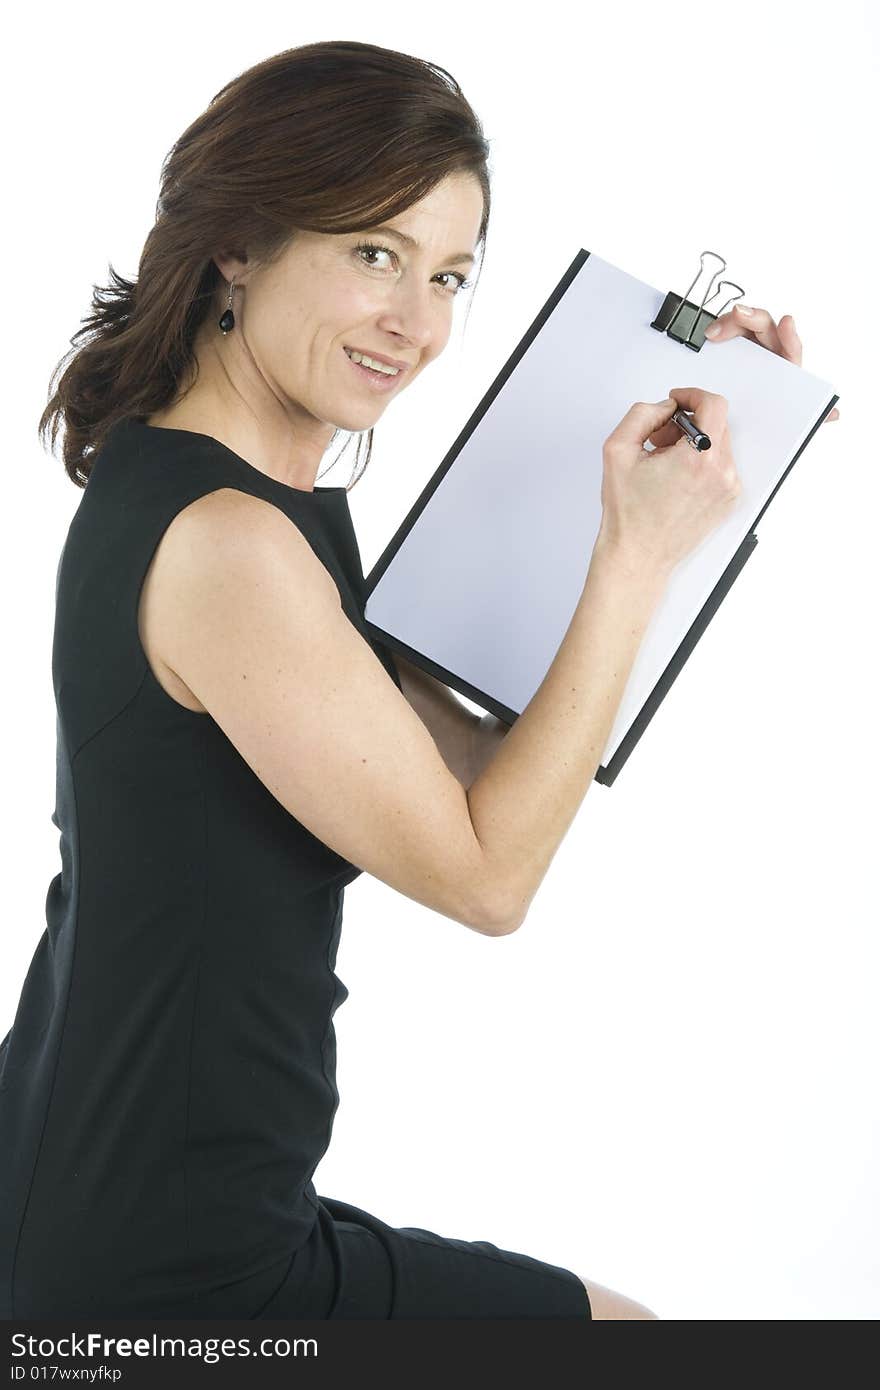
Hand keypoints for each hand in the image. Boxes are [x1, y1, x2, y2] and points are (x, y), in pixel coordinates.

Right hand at [704, 303, 839, 422]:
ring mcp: (749, 348)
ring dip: (728, 324)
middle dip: (749, 317)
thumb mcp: (789, 415)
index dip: (790, 334)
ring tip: (713, 333)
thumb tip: (834, 414)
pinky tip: (706, 337)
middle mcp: (769, 350)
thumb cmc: (772, 409)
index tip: (787, 322)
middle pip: (762, 325)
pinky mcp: (730, 351)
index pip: (790, 345)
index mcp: (785, 364)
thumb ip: (811, 415)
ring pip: (742, 326)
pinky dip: (715, 332)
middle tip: (736, 315)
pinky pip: (724, 335)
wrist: (751, 418)